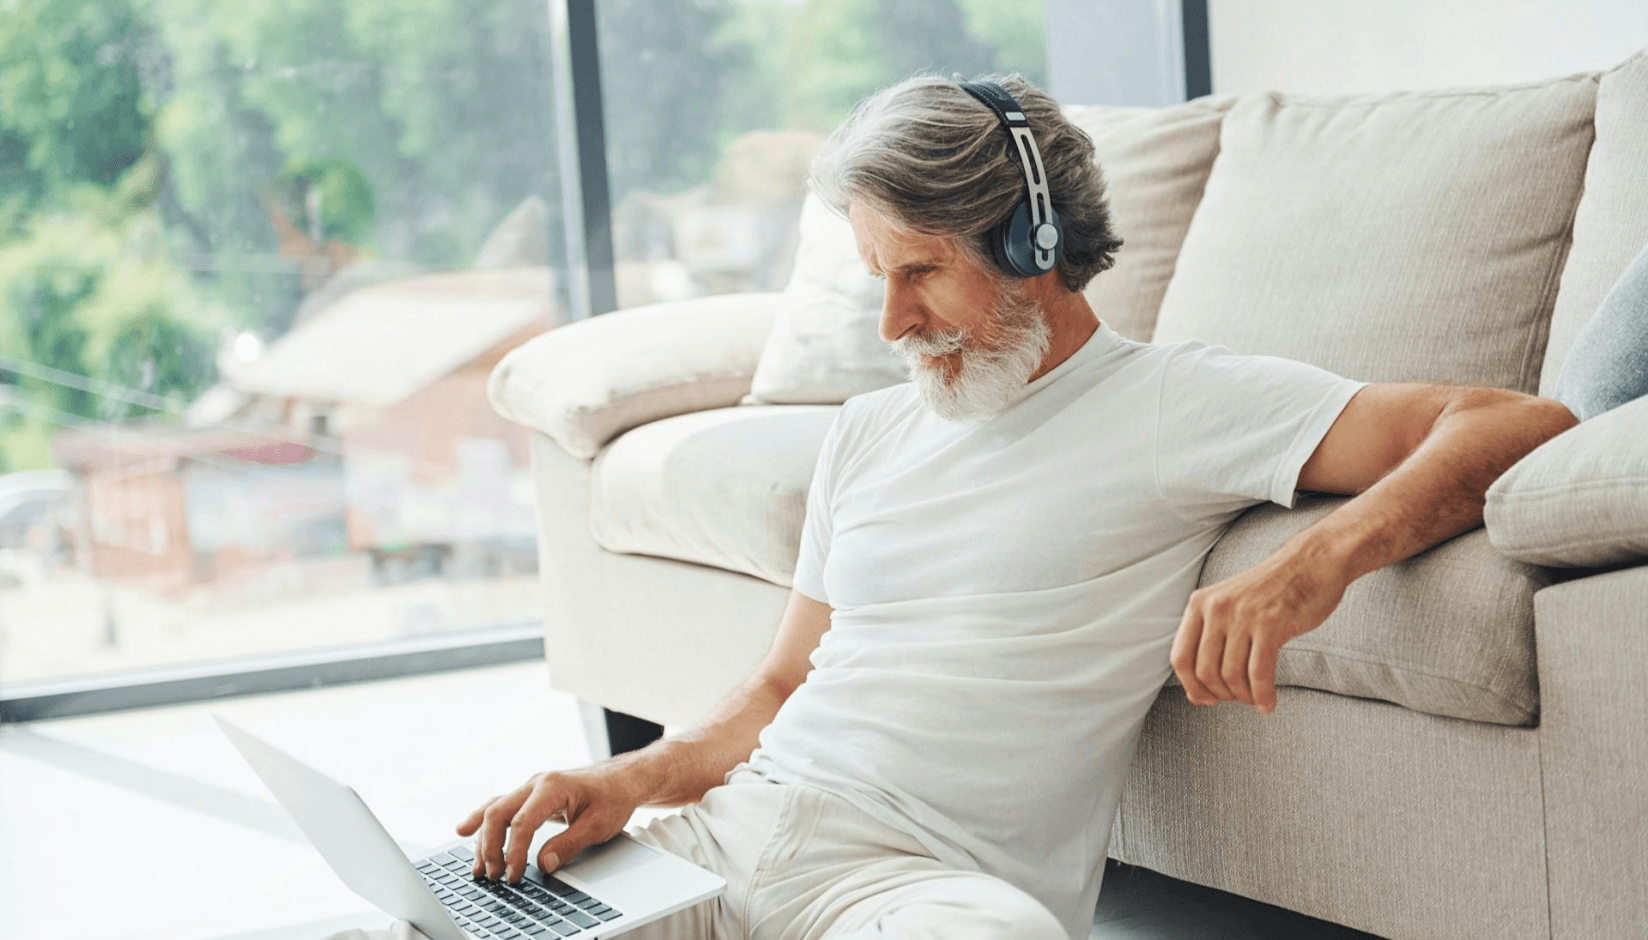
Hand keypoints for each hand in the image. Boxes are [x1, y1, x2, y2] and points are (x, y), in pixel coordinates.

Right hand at [456, 764, 644, 882]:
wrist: (621, 779)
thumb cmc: (612, 797)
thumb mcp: (598, 825)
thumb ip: (569, 844)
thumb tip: (543, 864)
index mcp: (552, 787)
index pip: (522, 823)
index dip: (515, 852)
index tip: (514, 875)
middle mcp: (536, 783)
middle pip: (499, 813)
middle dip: (490, 846)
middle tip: (494, 875)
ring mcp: (531, 788)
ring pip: (495, 809)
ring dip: (483, 838)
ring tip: (477, 867)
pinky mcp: (531, 796)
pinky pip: (501, 807)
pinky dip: (483, 821)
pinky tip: (464, 832)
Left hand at [1169, 549, 1347, 713]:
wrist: (1312, 562)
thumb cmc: (1272, 591)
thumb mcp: (1229, 604)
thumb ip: (1211, 638)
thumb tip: (1195, 691)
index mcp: (1199, 603)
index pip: (1180, 658)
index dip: (1192, 686)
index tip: (1206, 699)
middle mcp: (1216, 608)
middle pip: (1205, 672)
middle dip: (1221, 694)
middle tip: (1238, 699)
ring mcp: (1242, 616)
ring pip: (1231, 675)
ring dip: (1244, 697)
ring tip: (1256, 699)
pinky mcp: (1270, 625)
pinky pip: (1259, 674)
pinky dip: (1262, 695)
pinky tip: (1268, 704)